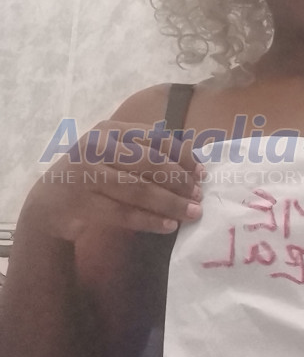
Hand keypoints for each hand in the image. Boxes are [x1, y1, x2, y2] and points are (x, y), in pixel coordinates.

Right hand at [29, 119, 204, 241]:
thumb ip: (146, 155)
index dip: (182, 155)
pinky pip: (124, 213)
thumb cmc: (93, 175)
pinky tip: (168, 226)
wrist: (49, 202)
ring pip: (139, 190)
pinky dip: (150, 220)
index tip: (201, 173)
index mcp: (110, 130)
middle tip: (199, 196)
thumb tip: (194, 168)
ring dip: (170, 203)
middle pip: (149, 164)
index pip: (155, 138)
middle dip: (179, 181)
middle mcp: (97, 147)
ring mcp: (87, 174)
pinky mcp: (82, 203)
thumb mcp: (114, 155)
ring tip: (191, 213)